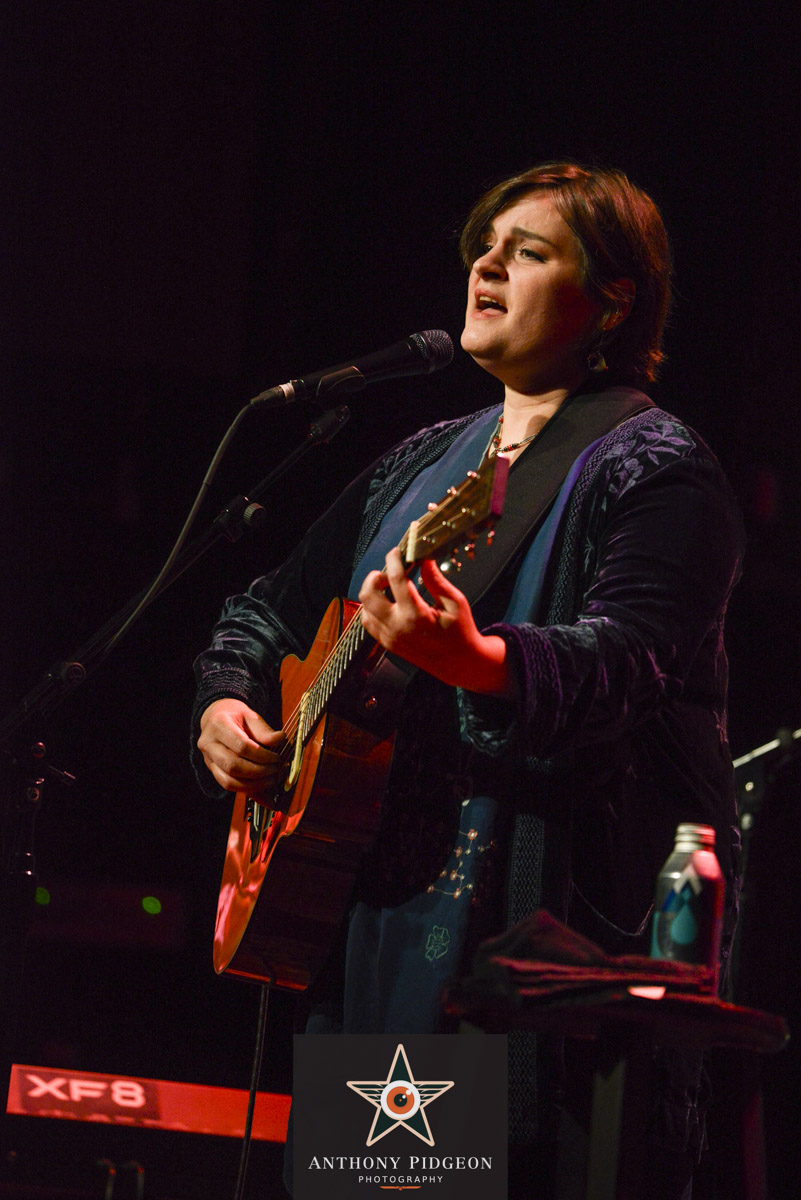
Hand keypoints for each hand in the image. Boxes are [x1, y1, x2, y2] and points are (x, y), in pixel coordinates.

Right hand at [198, 698, 286, 794]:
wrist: (216, 716)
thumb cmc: (235, 716)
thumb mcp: (251, 716)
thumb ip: (263, 730)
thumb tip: (280, 740)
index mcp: (219, 725)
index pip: (241, 746)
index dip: (262, 755)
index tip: (277, 758)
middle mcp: (208, 743)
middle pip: (233, 766)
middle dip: (258, 772)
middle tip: (276, 770)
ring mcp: (208, 759)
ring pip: (228, 781)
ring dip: (253, 785)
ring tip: (271, 780)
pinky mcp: (212, 770)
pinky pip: (228, 785)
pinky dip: (246, 790)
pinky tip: (262, 790)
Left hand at [358, 549, 513, 695]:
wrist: (459, 663)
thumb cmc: (460, 632)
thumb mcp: (455, 602)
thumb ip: (436, 580)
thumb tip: (424, 559)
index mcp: (416, 616)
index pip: (396, 580)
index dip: (394, 560)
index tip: (396, 551)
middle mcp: (397, 627)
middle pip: (368, 594)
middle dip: (375, 577)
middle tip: (389, 573)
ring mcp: (390, 637)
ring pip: (364, 608)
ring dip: (373, 593)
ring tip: (389, 587)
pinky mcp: (387, 643)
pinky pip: (369, 622)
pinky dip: (372, 608)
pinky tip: (387, 602)